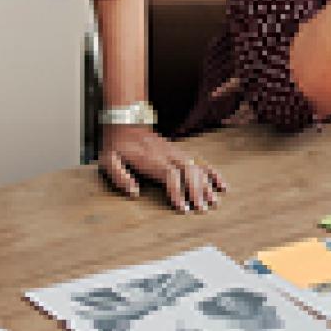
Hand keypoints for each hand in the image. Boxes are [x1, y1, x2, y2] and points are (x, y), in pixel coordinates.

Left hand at [98, 124, 226, 212]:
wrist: (126, 121)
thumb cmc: (117, 144)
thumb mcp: (108, 160)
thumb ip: (120, 177)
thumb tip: (135, 193)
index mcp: (151, 159)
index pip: (170, 175)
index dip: (177, 191)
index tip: (181, 207)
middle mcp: (167, 155)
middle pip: (188, 171)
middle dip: (196, 191)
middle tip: (201, 210)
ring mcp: (176, 152)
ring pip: (197, 167)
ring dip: (206, 185)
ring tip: (213, 202)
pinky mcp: (180, 152)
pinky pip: (200, 162)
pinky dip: (213, 173)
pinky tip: (222, 185)